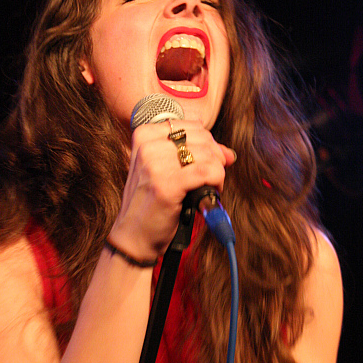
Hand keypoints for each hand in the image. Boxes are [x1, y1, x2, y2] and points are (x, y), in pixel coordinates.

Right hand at [110, 121, 235, 259]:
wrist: (133, 236)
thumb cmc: (151, 203)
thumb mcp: (167, 170)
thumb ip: (196, 154)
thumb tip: (229, 153)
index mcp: (144, 134)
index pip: (193, 126)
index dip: (209, 144)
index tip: (208, 163)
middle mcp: (147, 145)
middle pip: (203, 138)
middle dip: (215, 159)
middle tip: (208, 179)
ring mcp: (155, 163)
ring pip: (208, 155)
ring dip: (216, 174)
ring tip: (206, 189)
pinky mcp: (166, 183)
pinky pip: (208, 172)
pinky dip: (216, 183)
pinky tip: (209, 193)